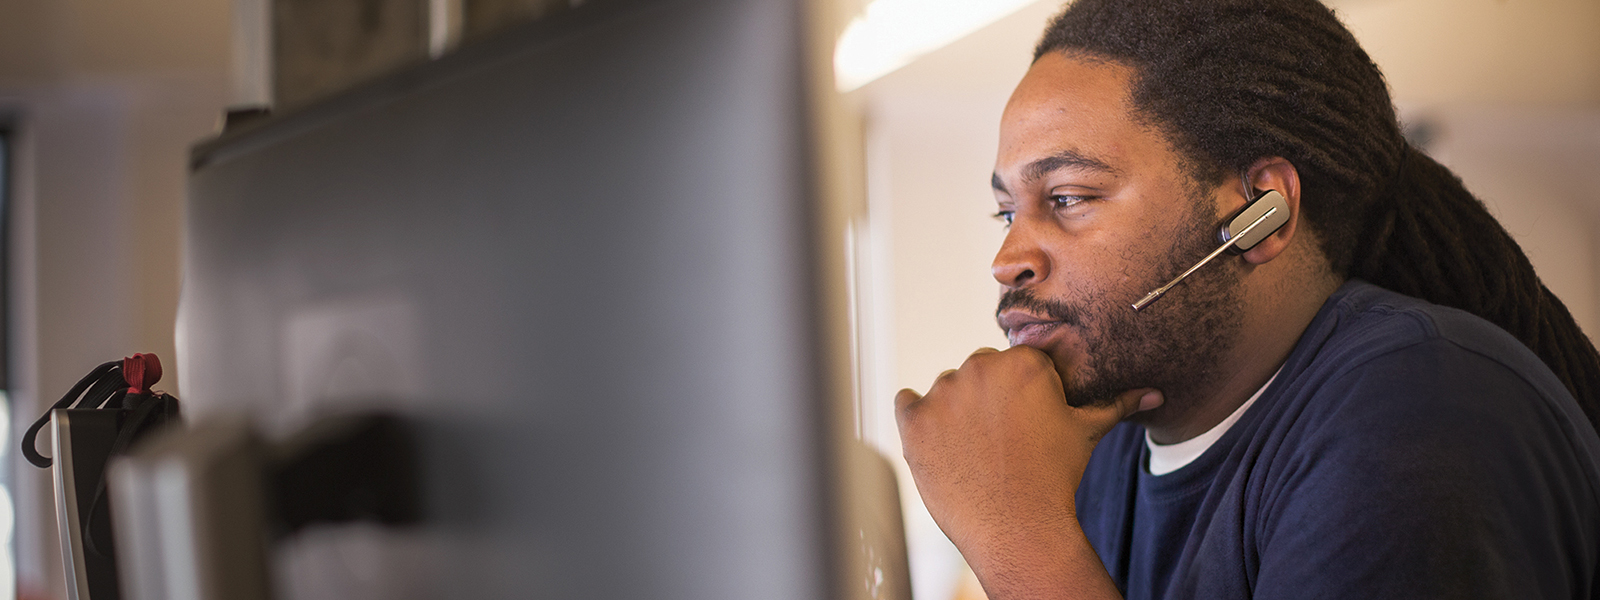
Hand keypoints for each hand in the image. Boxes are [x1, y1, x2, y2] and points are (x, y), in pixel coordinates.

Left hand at [895, 345, 1159, 597]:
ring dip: (954, 412)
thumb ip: (1115, 403)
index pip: (1013, 364)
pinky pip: (906, 404)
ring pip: (945, 391)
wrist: (1019, 527)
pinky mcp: (913, 420)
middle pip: (978, 374)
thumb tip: (1153, 392)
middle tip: (1002, 442)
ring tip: (976, 452)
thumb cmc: (1055, 476)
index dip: (1021, 397)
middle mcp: (977, 367)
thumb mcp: (1085, 432)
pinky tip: (941, 445)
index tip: (1025, 426)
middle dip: (987, 400)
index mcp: (1021, 361)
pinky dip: (918, 421)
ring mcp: (941, 393)